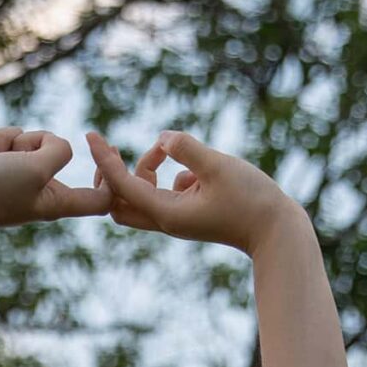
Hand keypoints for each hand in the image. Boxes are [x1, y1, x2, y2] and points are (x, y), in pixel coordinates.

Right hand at [0, 127, 113, 231]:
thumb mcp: (35, 166)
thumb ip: (56, 150)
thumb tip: (51, 143)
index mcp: (58, 202)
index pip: (100, 200)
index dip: (109, 176)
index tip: (104, 149)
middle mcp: (39, 194)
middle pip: (53, 151)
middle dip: (33, 140)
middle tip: (17, 157)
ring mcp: (13, 183)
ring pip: (20, 138)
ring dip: (3, 140)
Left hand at [84, 128, 293, 253]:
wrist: (276, 231)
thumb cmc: (252, 200)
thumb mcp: (219, 166)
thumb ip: (187, 148)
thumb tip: (162, 138)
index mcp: (167, 213)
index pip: (123, 186)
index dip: (104, 160)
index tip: (90, 135)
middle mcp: (167, 220)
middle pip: (119, 204)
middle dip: (111, 177)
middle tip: (111, 148)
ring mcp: (178, 218)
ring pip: (141, 197)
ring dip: (143, 171)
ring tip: (164, 152)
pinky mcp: (190, 212)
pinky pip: (166, 192)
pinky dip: (168, 175)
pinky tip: (192, 168)